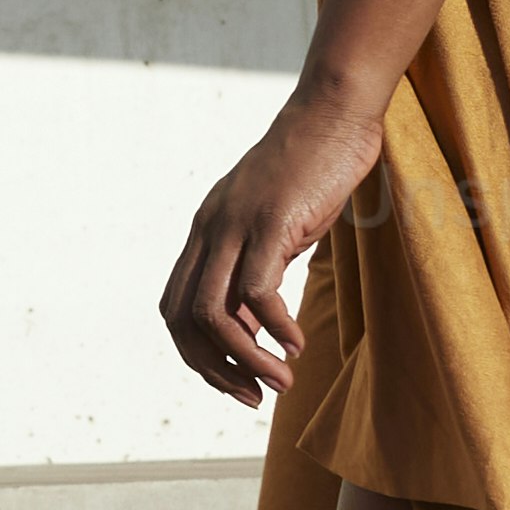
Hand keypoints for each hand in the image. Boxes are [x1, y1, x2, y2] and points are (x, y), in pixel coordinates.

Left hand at [157, 77, 395, 405]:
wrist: (333, 112)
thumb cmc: (312, 169)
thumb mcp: (275, 225)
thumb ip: (259, 265)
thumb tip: (256, 322)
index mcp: (205, 232)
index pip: (176, 308)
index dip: (197, 354)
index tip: (235, 382)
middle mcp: (209, 230)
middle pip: (183, 319)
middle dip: (213, 369)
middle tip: (253, 397)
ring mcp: (236, 225)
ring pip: (215, 314)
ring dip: (246, 359)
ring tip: (281, 383)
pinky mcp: (270, 221)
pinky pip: (257, 291)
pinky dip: (274, 328)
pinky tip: (296, 344)